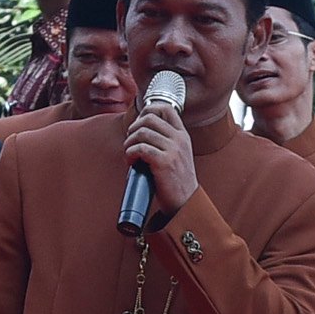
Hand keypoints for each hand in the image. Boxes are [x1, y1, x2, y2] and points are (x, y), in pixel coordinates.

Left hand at [124, 91, 197, 227]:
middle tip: (130, 142)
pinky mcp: (164, 162)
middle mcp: (179, 139)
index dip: (148, 110)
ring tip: (129, 154)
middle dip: (133, 128)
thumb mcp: (178, 156)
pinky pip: (140, 148)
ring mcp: (173, 150)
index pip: (165, 108)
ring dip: (129, 142)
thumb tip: (139, 131)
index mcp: (183, 135)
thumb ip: (165, 141)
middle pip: (149, 117)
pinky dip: (129, 154)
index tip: (139, 124)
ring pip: (142, 132)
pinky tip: (131, 163)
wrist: (185, 204)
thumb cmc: (176, 183)